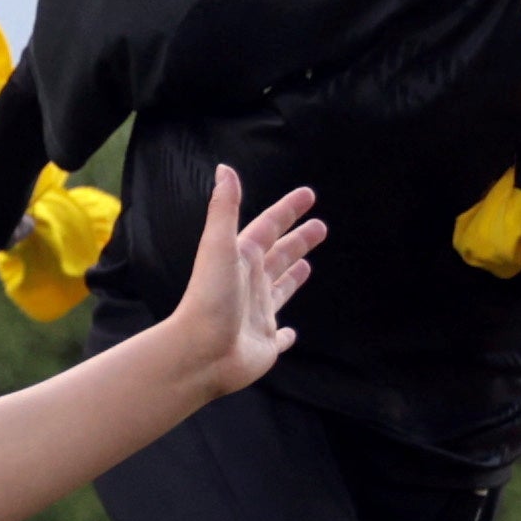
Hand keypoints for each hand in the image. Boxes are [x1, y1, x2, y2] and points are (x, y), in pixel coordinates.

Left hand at [165, 165, 322, 394]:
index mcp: (242, 260)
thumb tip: (224, 168)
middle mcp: (250, 285)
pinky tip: (292, 333)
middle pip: (279, 257)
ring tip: (307, 267)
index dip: (288, 211)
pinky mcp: (264, 345)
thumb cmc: (209, 298)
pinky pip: (279, 339)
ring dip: (292, 278)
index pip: (269, 228)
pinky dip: (287, 335)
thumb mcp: (219, 246)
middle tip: (321, 227)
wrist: (200, 352)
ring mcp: (257, 316)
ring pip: (279, 292)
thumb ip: (225, 208)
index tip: (308, 195)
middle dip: (298, 241)